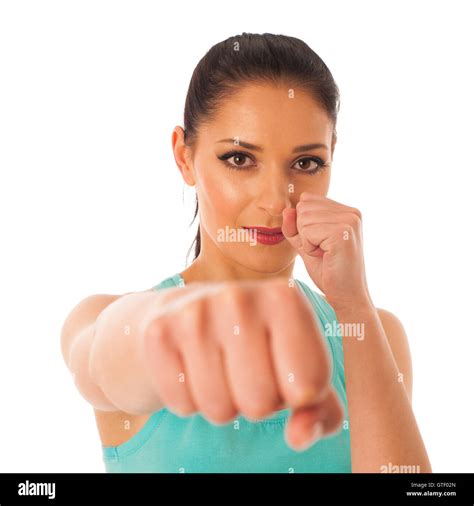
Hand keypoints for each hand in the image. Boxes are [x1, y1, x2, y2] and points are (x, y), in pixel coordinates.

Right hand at [143, 279, 343, 450]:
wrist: (189, 312)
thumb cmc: (258, 345)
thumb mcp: (301, 368)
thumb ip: (320, 410)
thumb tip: (299, 437)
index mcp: (286, 299)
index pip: (308, 387)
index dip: (296, 394)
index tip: (283, 370)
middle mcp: (240, 297)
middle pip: (261, 403)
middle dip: (257, 403)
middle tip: (246, 371)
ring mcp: (195, 313)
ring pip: (220, 410)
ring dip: (224, 403)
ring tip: (220, 368)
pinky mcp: (159, 332)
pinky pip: (183, 405)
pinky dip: (190, 400)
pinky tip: (192, 367)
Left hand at [282, 192, 372, 310]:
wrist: (346, 296)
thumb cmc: (328, 271)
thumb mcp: (305, 244)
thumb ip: (294, 226)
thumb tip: (286, 209)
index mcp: (346, 211)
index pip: (307, 200)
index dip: (303, 225)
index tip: (320, 243)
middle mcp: (351, 212)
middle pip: (303, 208)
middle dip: (304, 233)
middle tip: (323, 251)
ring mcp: (350, 221)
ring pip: (303, 219)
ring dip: (307, 241)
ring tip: (325, 253)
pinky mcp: (343, 232)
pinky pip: (307, 231)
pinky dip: (310, 247)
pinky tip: (326, 256)